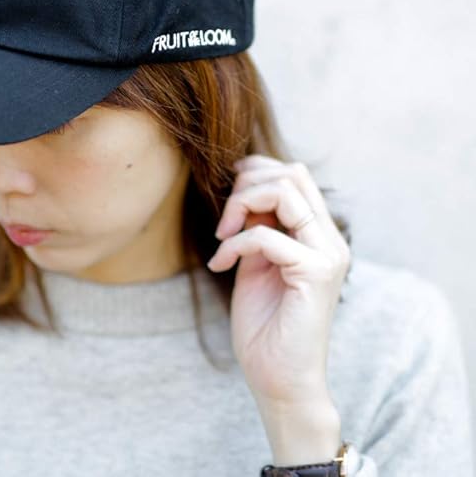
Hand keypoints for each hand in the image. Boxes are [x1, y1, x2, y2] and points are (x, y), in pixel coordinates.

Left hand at [207, 154, 350, 406]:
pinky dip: (234, 244)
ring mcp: (328, 256)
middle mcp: (330, 241)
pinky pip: (265, 236)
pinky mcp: (315, 274)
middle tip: (223, 221)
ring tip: (222, 237)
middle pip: (292, 175)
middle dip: (247, 185)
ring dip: (241, 205)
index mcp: (319, 236)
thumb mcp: (256, 262)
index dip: (258, 170)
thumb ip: (257, 227)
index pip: (296, 176)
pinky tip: (220, 265)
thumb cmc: (265, 325)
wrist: (279, 380)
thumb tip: (245, 190)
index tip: (228, 189)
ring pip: (285, 192)